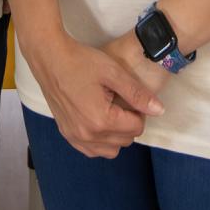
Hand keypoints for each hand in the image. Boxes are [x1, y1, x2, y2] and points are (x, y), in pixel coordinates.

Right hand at [29, 30, 164, 158]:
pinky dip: (101, 141)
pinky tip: (98, 121)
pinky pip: (93, 151)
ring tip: (110, 111)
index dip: (139, 111)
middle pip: (126, 140)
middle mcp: (88, 135)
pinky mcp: (67, 135)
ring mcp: (75, 137)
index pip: (136, 127)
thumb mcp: (114, 72)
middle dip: (129, 123)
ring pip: (111, 150)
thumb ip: (137, 94)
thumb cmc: (82, 61)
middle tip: (121, 101)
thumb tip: (159, 110)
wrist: (50, 58)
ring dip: (117, 135)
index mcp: (101, 120)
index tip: (130, 96)